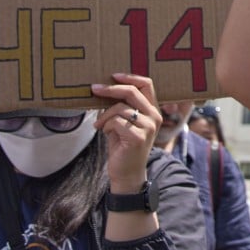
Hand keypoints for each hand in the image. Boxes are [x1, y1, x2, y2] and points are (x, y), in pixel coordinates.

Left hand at [92, 72, 160, 190]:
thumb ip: (121, 106)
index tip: (113, 76)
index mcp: (152, 110)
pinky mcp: (138, 137)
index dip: (130, 77)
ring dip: (104, 115)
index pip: (147, 84)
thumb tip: (104, 88)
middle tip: (94, 89)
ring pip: (120, 108)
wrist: (126, 173)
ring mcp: (148, 127)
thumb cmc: (122, 146)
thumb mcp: (122, 122)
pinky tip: (105, 133)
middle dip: (110, 89)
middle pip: (132, 91)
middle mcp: (154, 116)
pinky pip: (116, 122)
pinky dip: (106, 126)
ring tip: (100, 125)